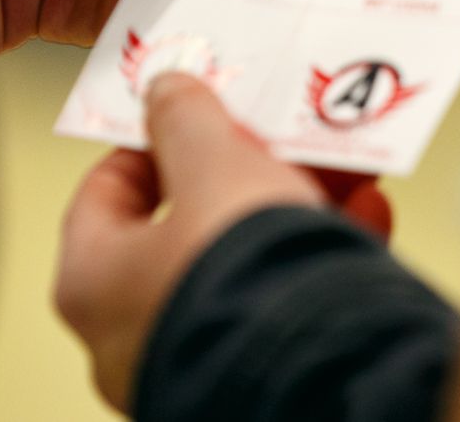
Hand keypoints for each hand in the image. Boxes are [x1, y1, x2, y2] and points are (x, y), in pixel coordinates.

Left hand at [55, 73, 390, 411]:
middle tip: (277, 137)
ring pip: (248, 258)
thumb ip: (186, 119)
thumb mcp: (214, 162)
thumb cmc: (237, 277)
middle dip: (245, 170)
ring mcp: (199, 354)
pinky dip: (323, 253)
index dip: (152, 144)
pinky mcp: (264, 368)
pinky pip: (289, 296)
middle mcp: (135, 331)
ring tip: (341, 170)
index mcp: (94, 282)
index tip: (191, 115)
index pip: (106, 193)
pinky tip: (365, 216)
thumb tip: (168, 92)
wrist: (315, 368)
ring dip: (297, 206)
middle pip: (190, 222)